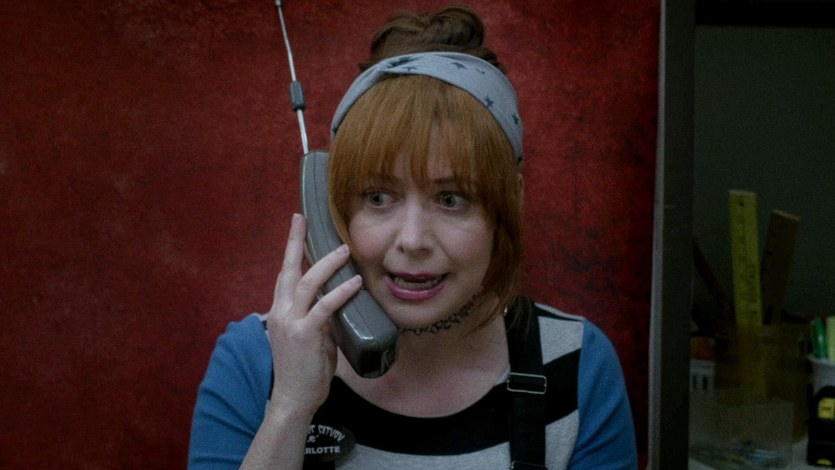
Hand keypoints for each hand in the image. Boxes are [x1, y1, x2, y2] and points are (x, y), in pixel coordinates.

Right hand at [265, 213, 361, 414]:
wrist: (292, 399)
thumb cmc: (303, 371)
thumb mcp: (310, 338)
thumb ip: (319, 318)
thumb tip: (336, 303)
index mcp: (279, 312)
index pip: (285, 275)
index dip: (292, 251)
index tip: (297, 227)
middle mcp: (280, 312)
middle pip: (288, 270)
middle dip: (295, 242)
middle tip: (302, 219)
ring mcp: (290, 322)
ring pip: (307, 283)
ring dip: (327, 264)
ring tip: (344, 250)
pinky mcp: (304, 334)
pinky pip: (324, 307)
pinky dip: (340, 293)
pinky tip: (355, 283)